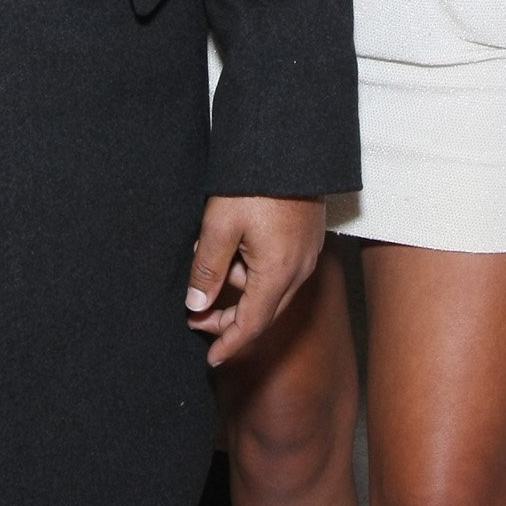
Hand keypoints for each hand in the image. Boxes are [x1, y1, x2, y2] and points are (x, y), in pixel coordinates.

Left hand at [185, 195, 326, 364]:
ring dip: (239, 285)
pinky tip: (234, 248)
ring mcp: (307, 254)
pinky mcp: (308, 239)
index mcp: (277, 272)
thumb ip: (206, 269)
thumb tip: (197, 305)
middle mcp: (299, 270)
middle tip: (197, 317)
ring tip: (208, 254)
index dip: (229, 343)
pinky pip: (280, 270)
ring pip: (270, 289)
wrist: (291, 147)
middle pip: (264, 311)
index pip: (252, 324)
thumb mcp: (219, 226)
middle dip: (230, 319)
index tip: (211, 358)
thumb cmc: (254, 184)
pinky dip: (254, 271)